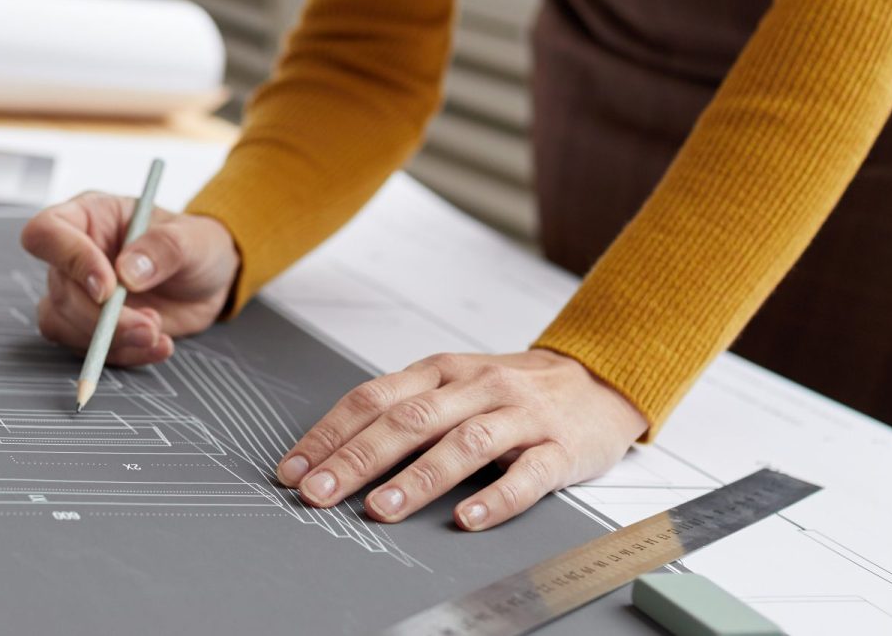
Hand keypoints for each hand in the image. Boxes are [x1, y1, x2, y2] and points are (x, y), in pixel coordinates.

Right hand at [19, 191, 239, 366]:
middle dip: (103, 318)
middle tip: (148, 325)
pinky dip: (124, 354)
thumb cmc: (196, 245)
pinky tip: (158, 345)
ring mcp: (79, 293)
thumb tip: (128, 271)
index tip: (107, 289)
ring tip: (157, 332)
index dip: (70, 260)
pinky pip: (86, 349)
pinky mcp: (89, 326)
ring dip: (112, 340)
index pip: (48, 232)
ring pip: (64, 325)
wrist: (210, 281)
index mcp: (90, 217)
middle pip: (61, 290)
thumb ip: (164, 248)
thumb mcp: (194, 239)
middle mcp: (76, 255)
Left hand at [277, 349, 646, 529]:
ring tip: (381, 508)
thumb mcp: (454, 385)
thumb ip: (403, 410)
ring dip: (418, 478)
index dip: (329, 434)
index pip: (373, 398)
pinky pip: (527, 474)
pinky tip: (467, 519)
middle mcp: (476, 387)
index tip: (293, 469)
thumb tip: (332, 452)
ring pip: (463, 443)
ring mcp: (520, 415)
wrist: (598, 381)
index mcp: (440, 371)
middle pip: (409, 420)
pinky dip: (496, 498)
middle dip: (357, 458)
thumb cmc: (512, 391)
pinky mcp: (559, 447)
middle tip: (319, 493)